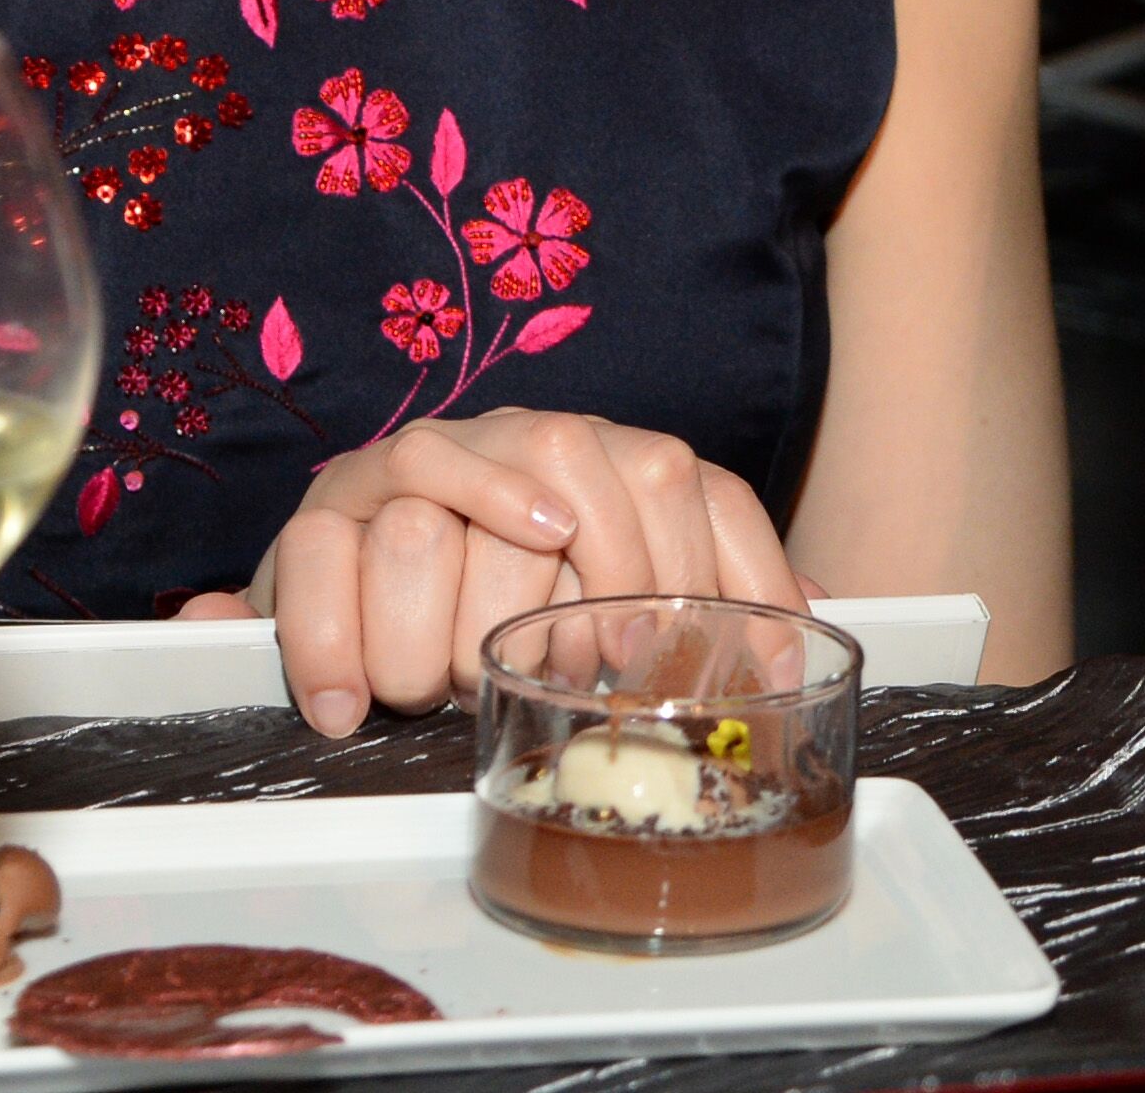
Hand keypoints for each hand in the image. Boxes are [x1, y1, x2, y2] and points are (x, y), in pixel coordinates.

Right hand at [204, 411, 800, 734]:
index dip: (690, 564)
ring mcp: (414, 464)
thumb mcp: (625, 603)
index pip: (678, 478)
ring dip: (446, 639)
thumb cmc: (519, 609)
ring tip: (446, 694)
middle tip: (567, 679)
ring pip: (437, 525)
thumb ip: (717, 599)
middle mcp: (517, 440)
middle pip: (568, 476)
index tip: (674, 658)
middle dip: (573, 596)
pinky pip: (327, 558)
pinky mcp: (323, 510)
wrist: (369, 583)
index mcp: (607, 457)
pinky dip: (337, 641)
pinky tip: (355, 705)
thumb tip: (821, 623)